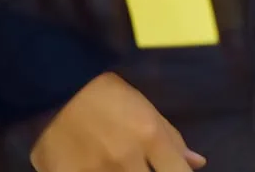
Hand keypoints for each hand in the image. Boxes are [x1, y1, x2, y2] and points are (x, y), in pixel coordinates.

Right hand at [30, 72, 205, 171]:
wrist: (56, 91)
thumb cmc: (107, 97)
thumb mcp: (146, 110)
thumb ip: (172, 140)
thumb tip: (198, 163)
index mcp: (150, 137)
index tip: (172, 170)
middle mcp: (126, 159)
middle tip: (138, 163)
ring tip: (116, 162)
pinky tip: (95, 166)